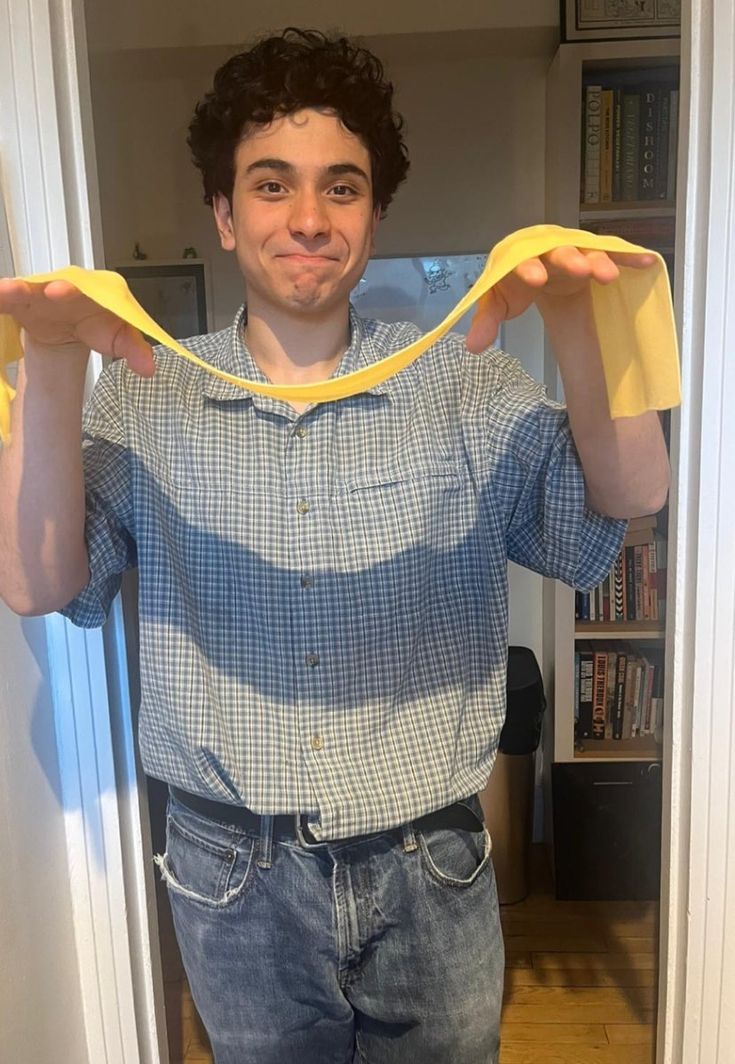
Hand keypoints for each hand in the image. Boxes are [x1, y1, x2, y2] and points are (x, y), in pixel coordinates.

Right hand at [0, 277, 154, 375]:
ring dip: (16, 289)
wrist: (74, 328)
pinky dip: (1, 299)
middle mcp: (64, 286)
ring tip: (5, 291)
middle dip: (49, 286)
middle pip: (55, 283)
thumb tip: (149, 368)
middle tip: (48, 290)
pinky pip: (8, 300)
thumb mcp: (119, 337)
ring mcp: (41, 294)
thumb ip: (135, 350)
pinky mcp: (22, 304)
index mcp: (92, 290)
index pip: (85, 287)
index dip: (72, 288)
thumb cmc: (99, 324)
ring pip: (27, 288)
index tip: (61, 291)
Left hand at [464, 245, 656, 352]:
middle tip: (579, 269)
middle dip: (569, 259)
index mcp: (522, 256)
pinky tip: (645, 261)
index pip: (522, 259)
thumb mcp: (500, 301)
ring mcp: (576, 251)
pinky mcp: (595, 256)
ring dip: (599, 261)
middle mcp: (550, 249)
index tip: (535, 279)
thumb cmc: (517, 283)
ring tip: (607, 276)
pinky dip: (629, 257)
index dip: (528, 268)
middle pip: (560, 250)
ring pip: (588, 251)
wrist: (539, 269)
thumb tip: (472, 346)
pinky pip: (614, 254)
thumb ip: (486, 322)